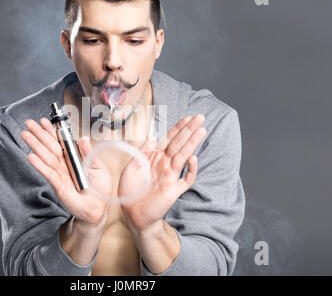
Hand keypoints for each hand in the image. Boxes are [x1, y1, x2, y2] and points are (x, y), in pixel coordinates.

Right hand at [21, 118, 112, 227]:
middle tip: (28, 123)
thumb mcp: (98, 167)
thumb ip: (89, 153)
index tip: (43, 121)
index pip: (60, 141)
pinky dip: (39, 165)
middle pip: (50, 146)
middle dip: (39, 134)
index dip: (52, 131)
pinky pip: (48, 173)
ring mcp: (60, 173)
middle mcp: (64, 164)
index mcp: (74, 158)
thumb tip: (83, 138)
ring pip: (46, 156)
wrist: (98, 209)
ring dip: (35, 145)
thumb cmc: (100, 189)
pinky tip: (30, 156)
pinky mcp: (58, 185)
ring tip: (25, 135)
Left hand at [118, 114, 206, 233]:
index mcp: (155, 157)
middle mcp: (165, 164)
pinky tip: (193, 159)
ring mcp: (171, 176)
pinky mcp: (174, 190)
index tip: (187, 117)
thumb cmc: (130, 190)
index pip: (169, 139)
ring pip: (184, 156)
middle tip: (201, 117)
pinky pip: (186, 179)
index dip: (178, 128)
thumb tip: (152, 137)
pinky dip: (191, 170)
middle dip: (189, 130)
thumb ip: (141, 151)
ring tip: (201, 131)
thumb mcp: (131, 166)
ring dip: (192, 143)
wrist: (132, 213)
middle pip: (179, 144)